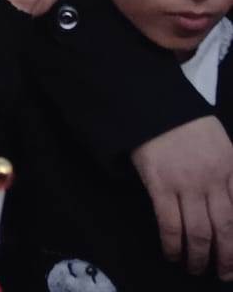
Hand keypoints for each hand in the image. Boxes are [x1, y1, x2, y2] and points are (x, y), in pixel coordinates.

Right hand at [132, 116, 232, 279]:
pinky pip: (170, 225)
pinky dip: (173, 246)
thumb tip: (230, 205)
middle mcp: (212, 178)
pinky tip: (173, 254)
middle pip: (225, 229)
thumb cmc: (186, 124)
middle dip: (226, 258)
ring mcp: (185, 183)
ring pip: (199, 233)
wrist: (153, 105)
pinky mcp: (160, 185)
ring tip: (196, 268)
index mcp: (230, 166)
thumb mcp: (220, 144)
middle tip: (223, 273)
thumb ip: (230, 173)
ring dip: (199, 257)